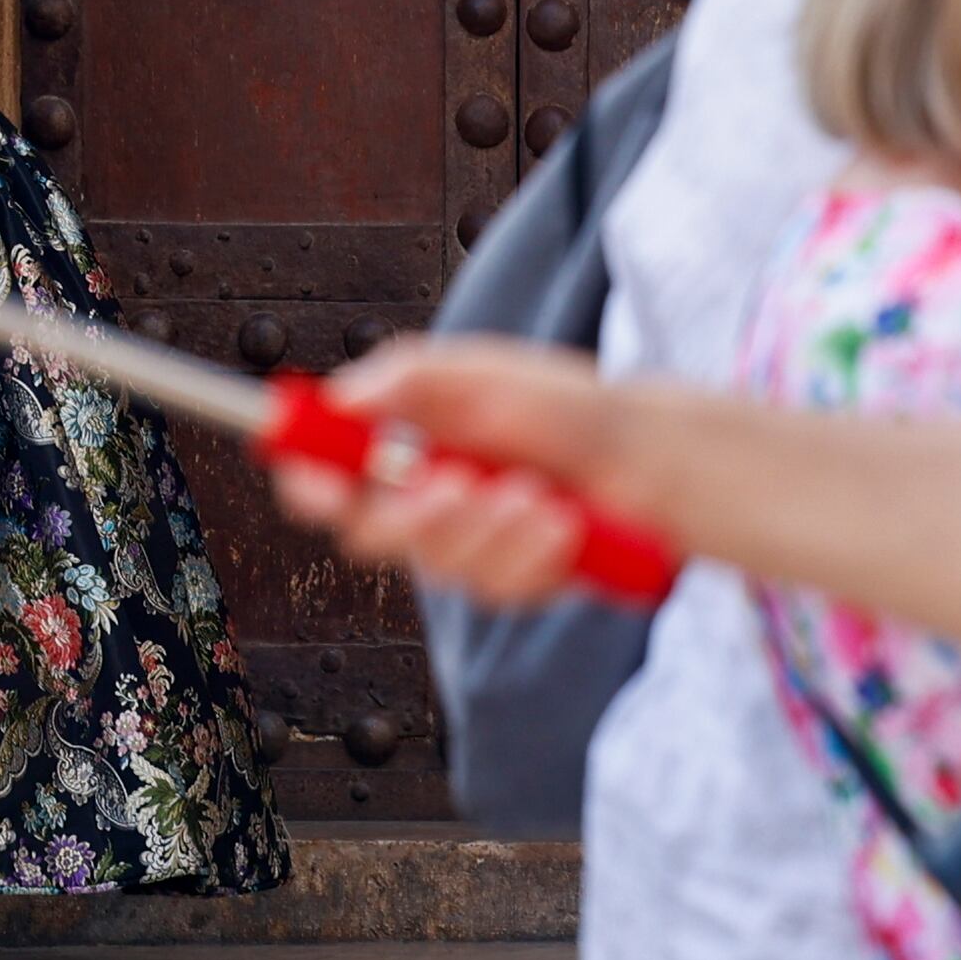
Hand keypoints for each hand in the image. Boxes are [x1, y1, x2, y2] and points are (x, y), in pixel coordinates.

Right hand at [265, 334, 645, 606]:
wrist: (649, 452)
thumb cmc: (566, 404)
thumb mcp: (484, 370)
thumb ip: (409, 376)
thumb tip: (343, 397)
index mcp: (403, 441)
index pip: (327, 473)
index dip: (310, 483)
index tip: (323, 485)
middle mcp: (425, 497)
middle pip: (369, 535)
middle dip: (415, 515)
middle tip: (458, 484)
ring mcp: (467, 544)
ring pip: (439, 567)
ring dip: (489, 531)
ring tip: (539, 493)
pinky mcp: (511, 580)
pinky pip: (499, 589)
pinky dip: (533, 555)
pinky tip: (565, 523)